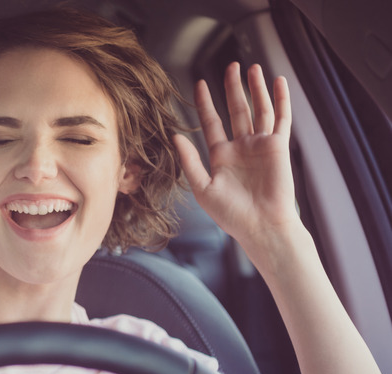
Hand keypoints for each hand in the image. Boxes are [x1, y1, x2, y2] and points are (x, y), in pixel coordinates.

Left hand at [174, 63, 299, 249]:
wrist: (261, 226)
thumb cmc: (231, 214)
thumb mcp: (202, 187)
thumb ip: (189, 160)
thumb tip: (175, 136)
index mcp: (220, 155)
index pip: (211, 122)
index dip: (205, 102)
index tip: (199, 83)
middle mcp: (240, 147)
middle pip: (236, 109)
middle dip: (233, 87)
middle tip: (230, 65)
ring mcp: (260, 146)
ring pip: (258, 110)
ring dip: (256, 88)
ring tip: (252, 68)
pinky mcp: (278, 148)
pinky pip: (281, 119)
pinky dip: (280, 100)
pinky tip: (278, 82)